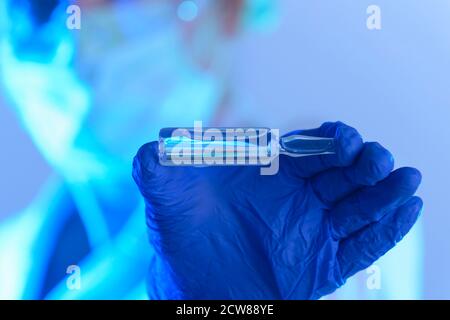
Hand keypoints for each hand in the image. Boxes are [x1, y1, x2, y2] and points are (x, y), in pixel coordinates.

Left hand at [132, 122, 422, 298]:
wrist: (190, 279)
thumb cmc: (180, 230)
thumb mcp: (165, 195)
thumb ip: (157, 166)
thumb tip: (153, 145)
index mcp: (271, 171)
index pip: (310, 149)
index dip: (329, 141)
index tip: (342, 138)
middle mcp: (298, 197)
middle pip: (342, 174)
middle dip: (363, 164)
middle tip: (375, 159)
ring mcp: (313, 230)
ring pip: (358, 208)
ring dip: (383, 194)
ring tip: (407, 181)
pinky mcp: (322, 264)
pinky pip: (360, 247)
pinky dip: (385, 231)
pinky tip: (407, 211)